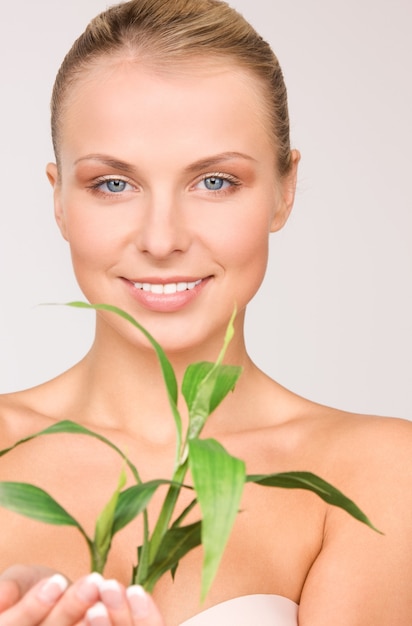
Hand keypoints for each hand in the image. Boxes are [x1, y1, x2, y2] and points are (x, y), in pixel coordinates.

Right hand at [0, 566, 165, 625]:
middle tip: (93, 581)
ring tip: (107, 590)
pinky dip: (106, 624)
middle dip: (71, 608)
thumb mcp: (16, 582)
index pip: (17, 625)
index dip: (34, 606)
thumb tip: (0, 597)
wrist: (46, 600)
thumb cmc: (25, 589)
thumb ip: (9, 588)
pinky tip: (121, 606)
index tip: (56, 582)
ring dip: (94, 620)